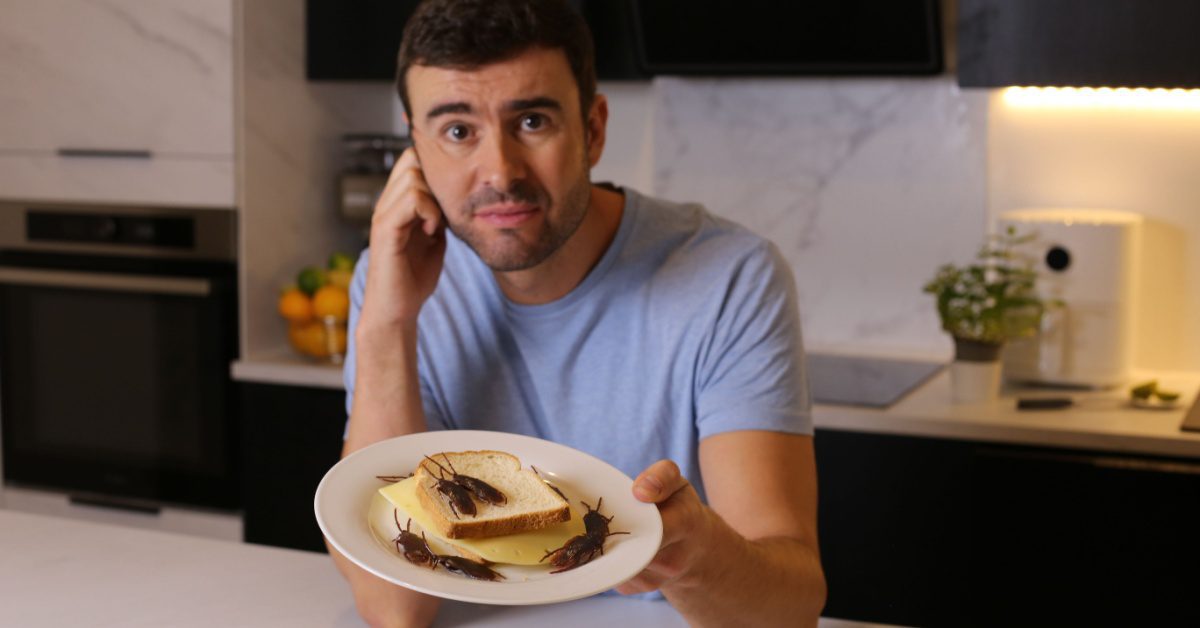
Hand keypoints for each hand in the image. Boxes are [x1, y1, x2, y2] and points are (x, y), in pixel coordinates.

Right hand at [360, 147, 446, 329]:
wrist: (397, 310)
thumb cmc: (414, 278)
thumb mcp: (434, 239)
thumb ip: (440, 216)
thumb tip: (458, 199)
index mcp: (397, 204)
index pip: (412, 160)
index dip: (434, 168)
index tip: (449, 198)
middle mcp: (386, 203)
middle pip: (412, 160)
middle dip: (436, 179)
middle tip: (443, 210)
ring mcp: (383, 214)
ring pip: (413, 176)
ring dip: (434, 197)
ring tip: (436, 223)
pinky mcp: (385, 229)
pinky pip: (411, 200)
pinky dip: (428, 211)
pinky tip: (431, 230)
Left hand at [615, 460, 712, 594]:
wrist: (695, 551)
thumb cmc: (680, 510)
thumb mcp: (677, 484)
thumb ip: (662, 476)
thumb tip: (640, 490)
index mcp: (685, 525)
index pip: (656, 524)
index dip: (631, 514)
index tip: (617, 504)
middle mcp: (672, 559)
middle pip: (629, 545)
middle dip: (609, 529)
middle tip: (598, 514)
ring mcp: (654, 579)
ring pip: (615, 560)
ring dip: (603, 543)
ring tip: (602, 527)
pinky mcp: (635, 589)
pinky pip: (610, 572)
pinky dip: (603, 556)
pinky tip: (608, 542)